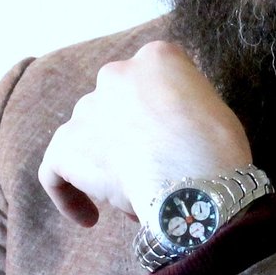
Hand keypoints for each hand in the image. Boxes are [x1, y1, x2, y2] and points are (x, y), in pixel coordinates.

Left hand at [37, 40, 252, 225]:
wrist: (199, 181)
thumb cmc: (220, 152)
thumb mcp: (214, 110)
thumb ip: (184, 109)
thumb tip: (169, 135)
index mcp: (158, 58)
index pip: (150, 83)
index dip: (156, 116)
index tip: (168, 142)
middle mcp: (117, 74)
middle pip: (115, 107)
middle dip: (129, 138)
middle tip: (152, 172)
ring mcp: (89, 107)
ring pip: (88, 136)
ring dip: (105, 164)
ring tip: (131, 198)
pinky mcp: (68, 145)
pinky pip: (56, 168)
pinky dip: (68, 192)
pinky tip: (89, 216)